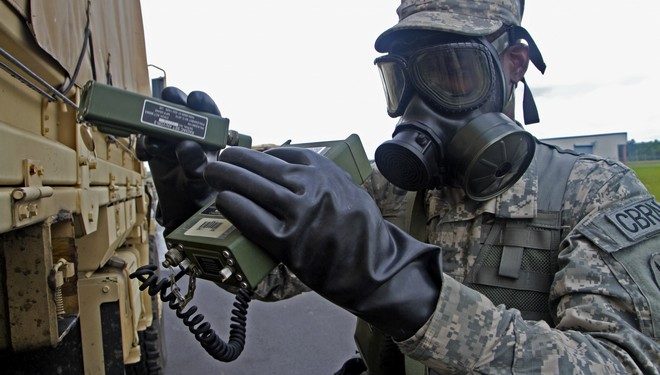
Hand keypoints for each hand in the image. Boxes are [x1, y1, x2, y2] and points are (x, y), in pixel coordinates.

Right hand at [136, 87, 218, 233]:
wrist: (181, 205)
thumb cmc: (200, 189)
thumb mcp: (200, 180)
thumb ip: (196, 164)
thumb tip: (186, 145)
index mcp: (210, 136)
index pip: (209, 112)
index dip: (202, 102)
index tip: (194, 99)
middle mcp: (190, 132)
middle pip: (181, 107)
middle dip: (174, 100)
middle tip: (168, 98)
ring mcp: (171, 138)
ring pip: (160, 120)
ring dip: (155, 127)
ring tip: (156, 146)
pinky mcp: (154, 148)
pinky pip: (145, 140)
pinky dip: (143, 145)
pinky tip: (146, 157)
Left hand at [204, 147, 442, 338]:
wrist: (376, 268)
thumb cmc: (361, 230)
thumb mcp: (347, 188)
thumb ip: (318, 177)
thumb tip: (280, 167)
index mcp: (326, 171)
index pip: (282, 154)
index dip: (257, 154)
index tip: (245, 156)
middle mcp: (312, 186)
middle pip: (262, 167)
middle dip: (234, 161)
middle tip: (218, 160)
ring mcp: (300, 214)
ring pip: (253, 188)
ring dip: (226, 178)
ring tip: (212, 174)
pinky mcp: (290, 242)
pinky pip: (253, 219)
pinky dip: (235, 207)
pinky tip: (223, 201)